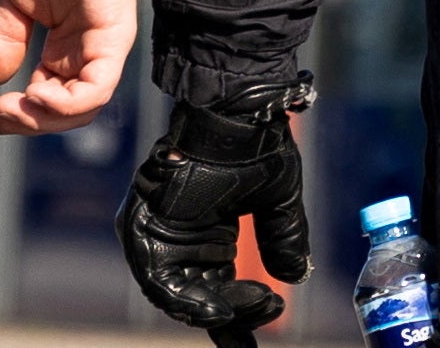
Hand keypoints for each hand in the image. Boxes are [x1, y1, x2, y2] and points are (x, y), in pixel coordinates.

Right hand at [0, 0, 135, 134]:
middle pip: (60, 114)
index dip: (12, 115)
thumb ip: (6, 40)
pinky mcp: (115, 40)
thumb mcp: (14, 2)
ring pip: (79, 110)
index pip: (43, 100)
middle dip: (21, 122)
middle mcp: (85, 54)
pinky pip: (96, 89)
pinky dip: (66, 104)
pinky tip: (36, 97)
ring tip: (10, 107)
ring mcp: (103, 49)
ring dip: (40, 117)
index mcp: (64, 48)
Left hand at [120, 79, 311, 336]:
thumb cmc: (257, 147)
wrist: (238, 115)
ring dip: (208, 311)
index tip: (254, 341)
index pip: (218, 293)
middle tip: (265, 309)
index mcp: (210, 236)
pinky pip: (155, 277)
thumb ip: (283, 240)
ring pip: (176, 295)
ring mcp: (159, 233)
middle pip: (198, 299)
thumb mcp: (278, 202)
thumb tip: (296, 276)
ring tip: (238, 312)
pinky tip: (212, 305)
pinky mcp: (143, 224)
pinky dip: (182, 298)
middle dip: (230, 316)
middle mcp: (181, 240)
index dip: (238, 320)